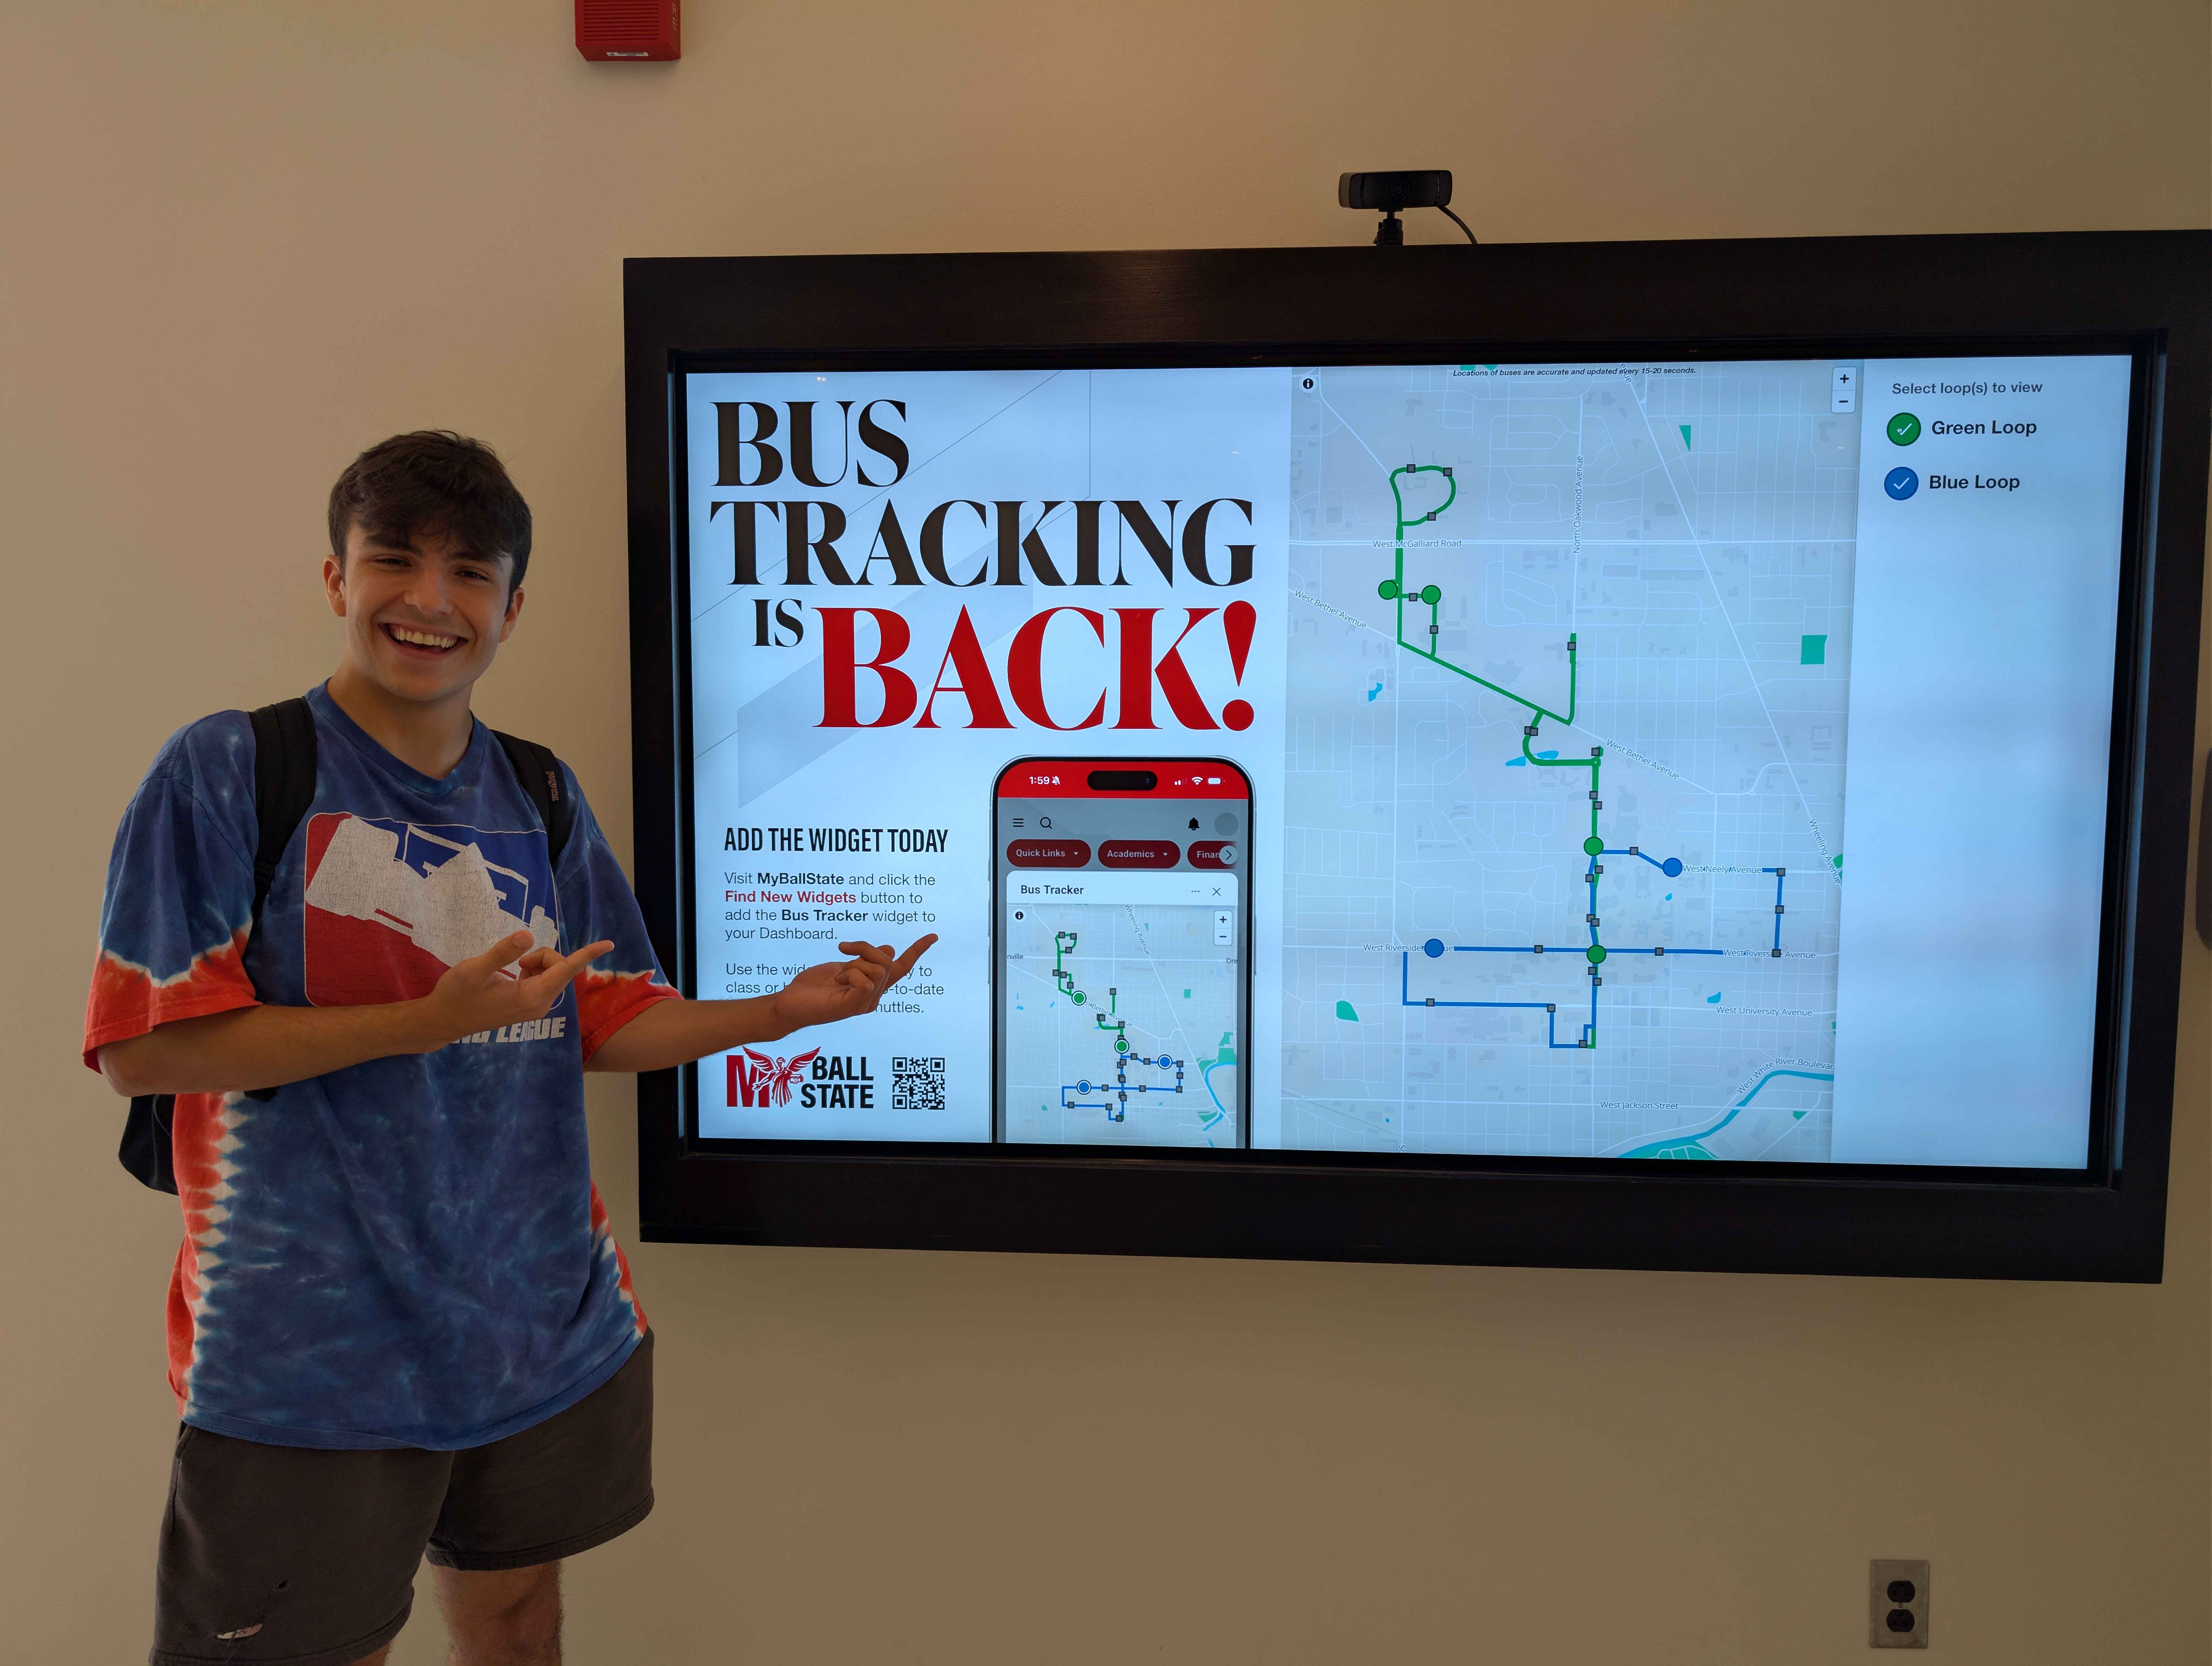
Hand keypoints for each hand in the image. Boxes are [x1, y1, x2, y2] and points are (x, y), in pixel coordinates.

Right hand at [417, 930, 612, 1047]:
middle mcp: (539, 1005)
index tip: (609, 943)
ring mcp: (536, 1008)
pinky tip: (512, 977)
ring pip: (551, 973)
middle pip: (558, 968)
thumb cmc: (457, 994)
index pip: (565, 969)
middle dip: (540, 956)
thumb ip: (502, 952)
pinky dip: (532, 972)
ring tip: (510, 970)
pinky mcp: (530, 1007)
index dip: (587, 954)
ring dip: (535, 964)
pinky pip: (544, 980)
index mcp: (531, 997)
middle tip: (515, 961)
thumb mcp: (474, 969)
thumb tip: (527, 936)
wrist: (444, 1019)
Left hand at [769, 935, 937, 1033]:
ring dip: (853, 962)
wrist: (788, 1005)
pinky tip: (836, 981)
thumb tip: (889, 949)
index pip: (900, 968)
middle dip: (864, 948)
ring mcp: (863, 1004)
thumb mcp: (840, 967)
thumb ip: (863, 961)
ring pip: (876, 968)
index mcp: (871, 988)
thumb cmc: (811, 988)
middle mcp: (872, 998)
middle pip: (886, 960)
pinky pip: (865, 980)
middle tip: (842, 949)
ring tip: (836, 974)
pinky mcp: (852, 1007)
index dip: (916, 951)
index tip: (933, 936)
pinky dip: (849, 974)